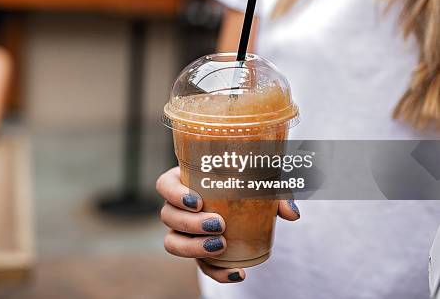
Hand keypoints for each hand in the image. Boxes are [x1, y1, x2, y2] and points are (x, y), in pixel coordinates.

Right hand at [156, 166, 299, 282]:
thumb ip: (276, 192)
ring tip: (221, 246)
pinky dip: (217, 273)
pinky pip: (199, 266)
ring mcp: (183, 232)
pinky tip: (237, 273)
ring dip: (194, 247)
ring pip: (172, 243)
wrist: (251, 206)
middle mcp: (178, 207)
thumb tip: (291, 213)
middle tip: (219, 225)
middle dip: (190, 224)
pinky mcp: (198, 252)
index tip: (198, 201)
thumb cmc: (246, 184)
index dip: (174, 194)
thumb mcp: (260, 182)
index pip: (164, 185)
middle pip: (167, 216)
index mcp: (184, 181)